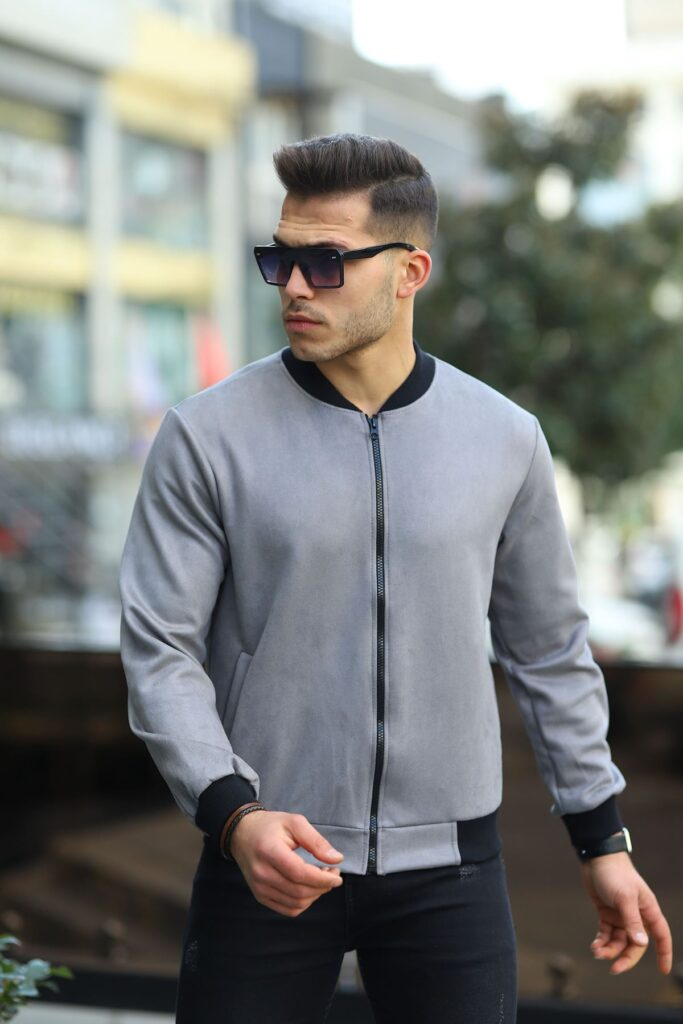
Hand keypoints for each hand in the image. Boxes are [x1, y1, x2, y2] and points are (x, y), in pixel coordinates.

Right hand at [229, 809, 343, 916]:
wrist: (242, 834)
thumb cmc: (271, 826)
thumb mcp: (295, 822)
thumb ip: (316, 841)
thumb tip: (337, 859)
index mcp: (269, 851)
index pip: (299, 873)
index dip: (322, 878)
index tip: (337, 874)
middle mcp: (261, 873)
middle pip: (299, 891)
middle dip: (322, 886)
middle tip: (332, 873)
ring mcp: (259, 888)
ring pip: (296, 903)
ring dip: (315, 895)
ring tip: (321, 879)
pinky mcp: (260, 896)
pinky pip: (288, 909)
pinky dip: (304, 903)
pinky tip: (309, 889)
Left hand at [580, 851, 672, 974]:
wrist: (595, 858)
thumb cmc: (615, 874)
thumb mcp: (625, 898)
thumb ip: (632, 921)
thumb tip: (642, 944)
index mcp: (647, 910)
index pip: (661, 935)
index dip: (664, 953)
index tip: (663, 971)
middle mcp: (636, 915)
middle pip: (636, 944)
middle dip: (626, 957)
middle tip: (614, 969)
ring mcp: (620, 915)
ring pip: (619, 941)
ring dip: (609, 949)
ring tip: (596, 952)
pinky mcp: (606, 913)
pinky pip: (606, 934)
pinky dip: (601, 941)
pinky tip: (594, 946)